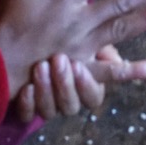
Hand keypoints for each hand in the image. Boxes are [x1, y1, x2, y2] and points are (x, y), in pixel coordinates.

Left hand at [14, 45, 143, 122]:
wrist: (30, 32)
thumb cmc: (63, 32)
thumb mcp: (84, 30)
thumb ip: (103, 40)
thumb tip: (119, 57)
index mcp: (84, 83)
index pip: (93, 95)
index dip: (87, 85)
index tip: (78, 66)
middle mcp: (67, 97)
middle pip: (72, 106)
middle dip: (65, 85)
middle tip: (58, 60)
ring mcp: (47, 103)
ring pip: (50, 111)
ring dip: (46, 91)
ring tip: (40, 67)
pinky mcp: (27, 107)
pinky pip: (27, 114)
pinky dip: (28, 103)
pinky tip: (26, 87)